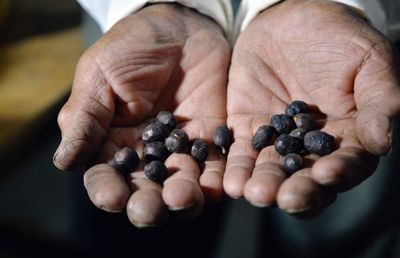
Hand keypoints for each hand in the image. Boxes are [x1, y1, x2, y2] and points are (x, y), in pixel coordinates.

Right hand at [53, 4, 229, 225]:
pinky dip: (215, 180)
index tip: (112, 197)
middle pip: (144, 190)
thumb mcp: (100, 76)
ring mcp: (179, 150)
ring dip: (182, 198)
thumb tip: (63, 162)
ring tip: (182, 198)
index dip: (106, 189)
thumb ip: (85, 118)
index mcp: (111, 142)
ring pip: (180, 185)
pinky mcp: (209, 140)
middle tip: (149, 210)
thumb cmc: (131, 47)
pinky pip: (213, 166)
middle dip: (146, 204)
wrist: (179, 27)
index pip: (105, 175)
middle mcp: (145, 154)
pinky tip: (214, 188)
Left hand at [225, 0, 399, 215]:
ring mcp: (277, 141)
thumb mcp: (368, 62)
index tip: (327, 174)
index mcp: (348, 136)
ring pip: (272, 171)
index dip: (339, 172)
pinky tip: (231, 182)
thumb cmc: (338, 38)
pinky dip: (236, 168)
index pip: (347, 164)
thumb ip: (379, 101)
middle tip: (285, 198)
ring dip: (263, 185)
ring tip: (254, 194)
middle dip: (297, 191)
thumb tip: (382, 142)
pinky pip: (242, 152)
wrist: (290, 17)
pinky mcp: (247, 129)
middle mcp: (312, 147)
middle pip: (307, 178)